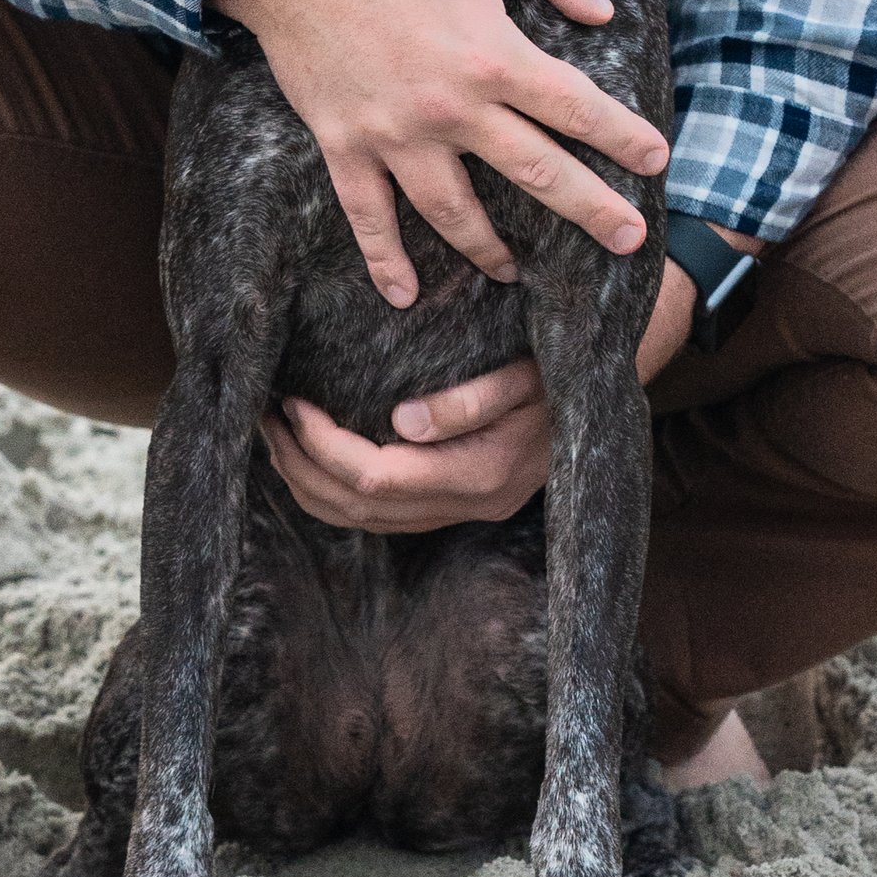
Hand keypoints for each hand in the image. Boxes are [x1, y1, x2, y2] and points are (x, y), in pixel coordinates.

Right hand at [210, 0, 667, 305]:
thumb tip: (600, 10)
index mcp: (491, 54)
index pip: (575, 109)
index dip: (622, 137)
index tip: (655, 160)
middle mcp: (449, 108)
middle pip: (535, 172)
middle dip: (590, 211)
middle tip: (629, 240)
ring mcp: (393, 135)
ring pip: (455, 212)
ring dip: (491, 249)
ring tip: (519, 274)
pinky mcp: (343, 143)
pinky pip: (367, 217)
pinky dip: (385, 261)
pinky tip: (405, 296)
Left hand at [262, 251, 708, 535]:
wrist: (613, 368)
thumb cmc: (566, 355)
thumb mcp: (531, 368)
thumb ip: (476, 399)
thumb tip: (405, 423)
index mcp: (485, 475)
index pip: (376, 478)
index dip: (321, 444)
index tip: (289, 398)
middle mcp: (470, 504)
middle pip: (355, 510)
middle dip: (298, 463)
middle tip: (263, 411)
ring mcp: (462, 509)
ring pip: (359, 521)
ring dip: (306, 480)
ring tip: (273, 431)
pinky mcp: (454, 498)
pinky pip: (377, 511)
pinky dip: (331, 485)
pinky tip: (309, 447)